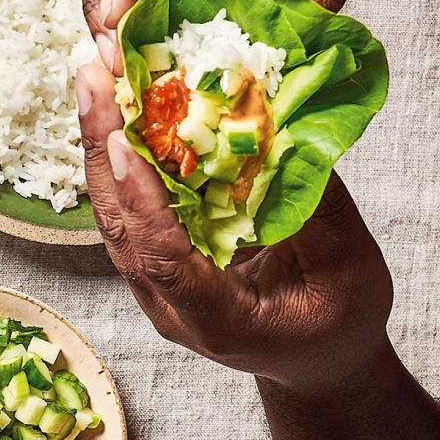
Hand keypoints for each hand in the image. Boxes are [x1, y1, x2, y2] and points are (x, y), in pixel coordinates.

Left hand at [75, 61, 392, 392]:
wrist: (316, 364)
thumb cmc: (340, 322)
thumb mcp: (347, 267)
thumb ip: (313, 203)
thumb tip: (284, 127)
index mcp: (218, 322)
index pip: (167, 261)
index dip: (144, 202)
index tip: (126, 142)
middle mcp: (169, 306)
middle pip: (121, 228)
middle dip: (103, 149)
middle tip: (91, 76)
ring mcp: (154, 287)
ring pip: (112, 213)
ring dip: (101, 143)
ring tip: (94, 76)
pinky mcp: (153, 263)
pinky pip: (127, 207)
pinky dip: (119, 155)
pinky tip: (115, 106)